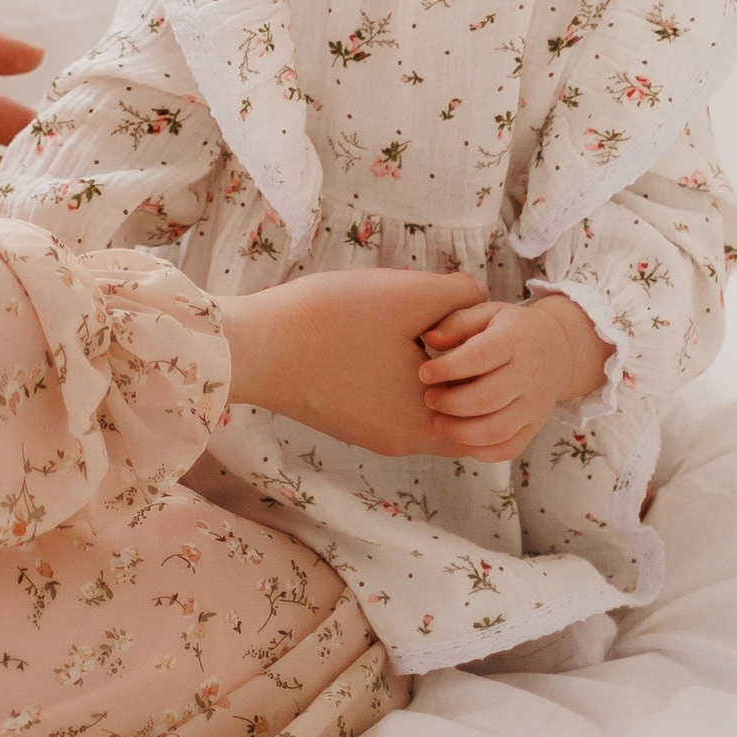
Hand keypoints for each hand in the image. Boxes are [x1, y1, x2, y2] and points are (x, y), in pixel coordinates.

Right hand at [218, 269, 489, 458]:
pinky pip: (390, 402)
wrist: (252, 347)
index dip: (480, 348)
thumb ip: (458, 294)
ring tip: (401, 320)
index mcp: (426, 422)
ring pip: (420, 399)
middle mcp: (403, 441)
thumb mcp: (406, 295)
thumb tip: (480, 296)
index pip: (484, 393)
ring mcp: (372, 435)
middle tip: (433, 312)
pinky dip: (394, 374)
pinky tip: (371, 337)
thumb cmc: (331, 321)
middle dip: (453, 357)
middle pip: (455, 398)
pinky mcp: (347, 423)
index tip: (456, 313)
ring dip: (421, 364)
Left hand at [416, 292, 608, 464]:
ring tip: (438, 422)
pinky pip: (509, 448)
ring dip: (461, 432)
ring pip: (497, 429)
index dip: (448, 368)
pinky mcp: (534, 426)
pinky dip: (481, 451)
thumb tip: (430, 338)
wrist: (556, 349)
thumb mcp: (487, 313)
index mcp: (514, 340)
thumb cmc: (509, 329)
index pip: (480, 357)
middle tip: (428, 398)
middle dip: (450, 403)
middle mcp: (528, 375)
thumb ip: (458, 323)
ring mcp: (534, 404)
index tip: (423, 373)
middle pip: (487, 398)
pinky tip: (460, 439)